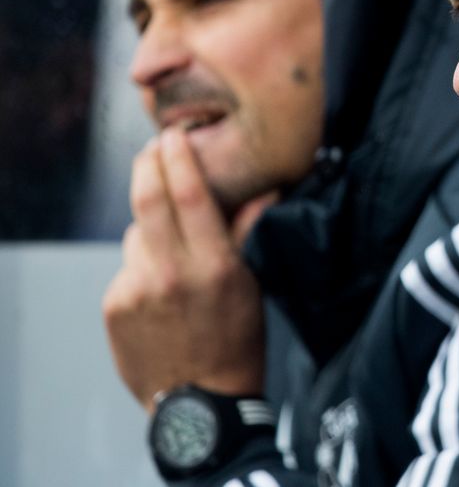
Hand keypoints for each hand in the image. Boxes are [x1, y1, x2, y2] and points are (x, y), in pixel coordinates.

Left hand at [102, 126, 274, 411]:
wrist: (199, 399)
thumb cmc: (237, 340)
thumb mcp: (254, 285)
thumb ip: (249, 233)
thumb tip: (267, 188)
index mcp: (214, 265)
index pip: (188, 195)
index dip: (178, 158)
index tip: (175, 135)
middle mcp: (172, 273)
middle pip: (147, 199)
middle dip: (147, 165)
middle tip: (153, 148)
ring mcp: (137, 289)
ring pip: (137, 234)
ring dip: (151, 230)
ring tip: (173, 250)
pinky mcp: (115, 305)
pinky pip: (128, 267)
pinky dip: (142, 266)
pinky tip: (160, 288)